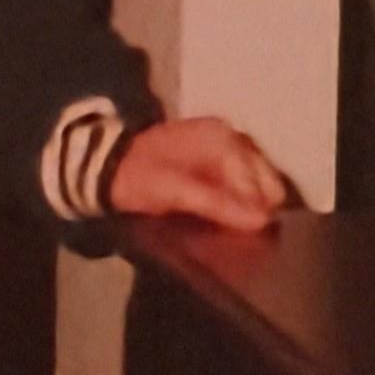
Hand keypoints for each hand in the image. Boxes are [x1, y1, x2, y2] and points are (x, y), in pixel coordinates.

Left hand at [107, 116, 289, 231]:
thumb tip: (261, 221)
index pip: (262, 186)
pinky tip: (224, 213)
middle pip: (268, 184)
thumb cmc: (138, 175)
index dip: (256, 214)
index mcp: (225, 139)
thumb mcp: (174, 191)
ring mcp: (228, 145)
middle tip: (235, 230)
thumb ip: (217, 204)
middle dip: (256, 207)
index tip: (244, 238)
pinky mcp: (218, 157)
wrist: (106, 164)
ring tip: (229, 224)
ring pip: (259, 185)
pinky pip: (244, 183)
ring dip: (248, 205)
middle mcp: (233, 136)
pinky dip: (238, 199)